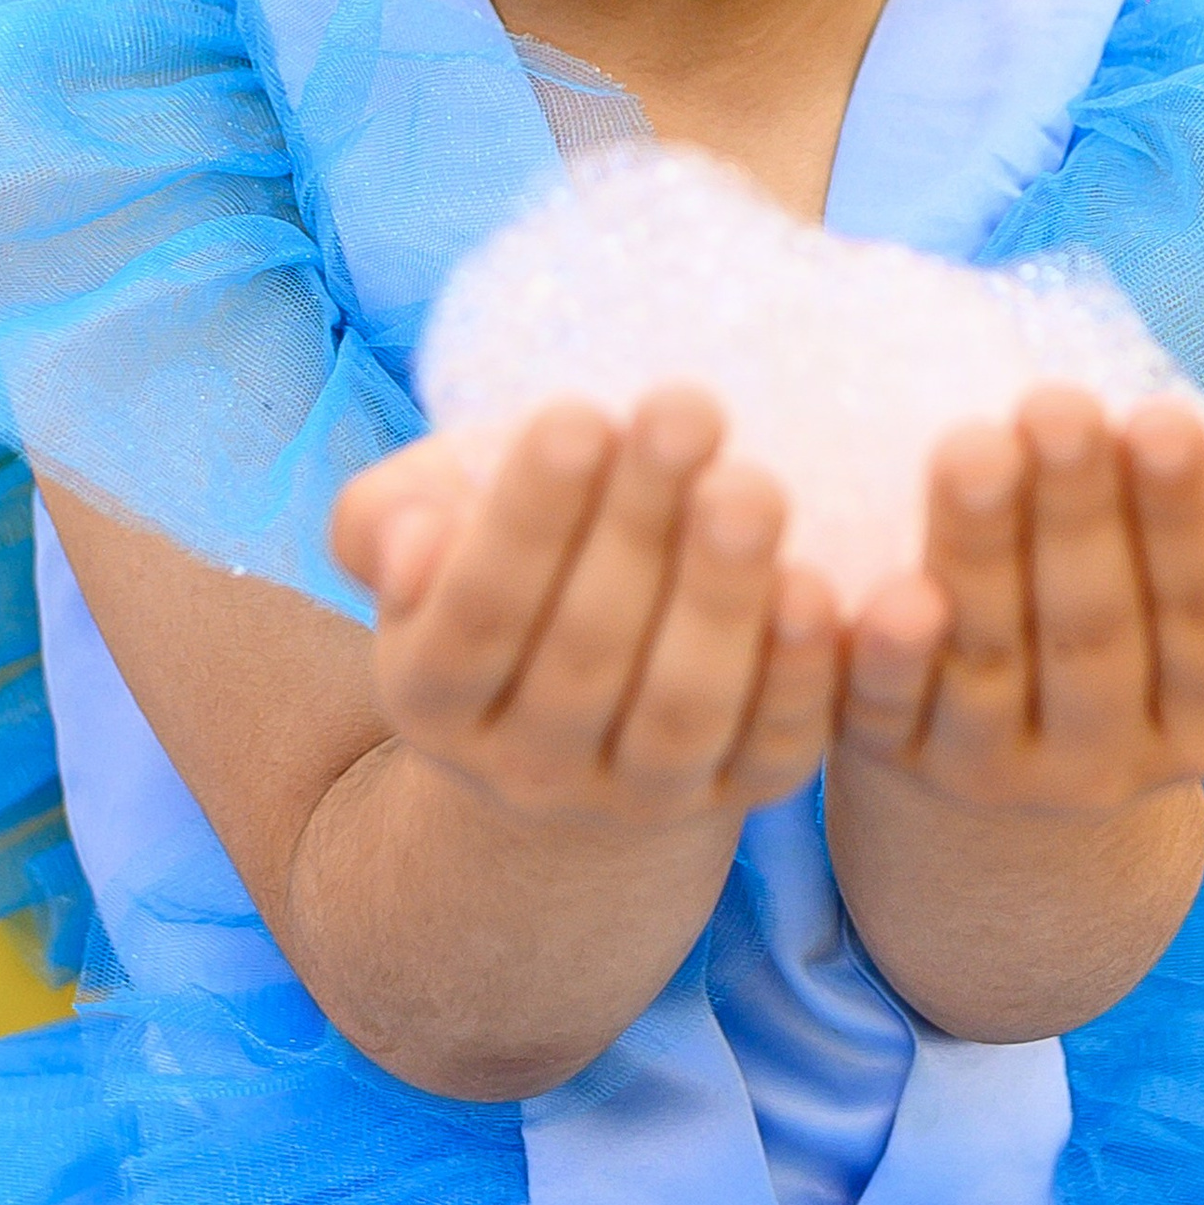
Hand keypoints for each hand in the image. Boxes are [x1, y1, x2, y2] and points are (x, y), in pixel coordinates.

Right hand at [330, 391, 838, 835]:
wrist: (577, 717)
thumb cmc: (506, 565)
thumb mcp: (426, 528)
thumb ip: (384, 521)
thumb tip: (418, 544)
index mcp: (432, 696)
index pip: (476, 614)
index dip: (526, 519)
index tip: (578, 414)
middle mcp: (527, 765)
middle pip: (584, 650)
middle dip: (637, 523)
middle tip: (686, 412)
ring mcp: (637, 792)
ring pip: (680, 706)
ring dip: (720, 596)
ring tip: (753, 487)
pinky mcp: (737, 793)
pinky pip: (770, 745)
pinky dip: (796, 674)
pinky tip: (819, 588)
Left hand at [831, 390, 1203, 832]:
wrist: (1016, 720)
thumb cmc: (1134, 594)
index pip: (1201, 612)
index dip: (1182, 519)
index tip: (1160, 419)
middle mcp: (1106, 761)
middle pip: (1091, 633)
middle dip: (1075, 513)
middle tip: (1055, 406)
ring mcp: (997, 770)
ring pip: (988, 661)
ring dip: (978, 553)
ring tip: (972, 448)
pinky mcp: (898, 760)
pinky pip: (885, 710)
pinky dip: (885, 654)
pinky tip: (878, 587)